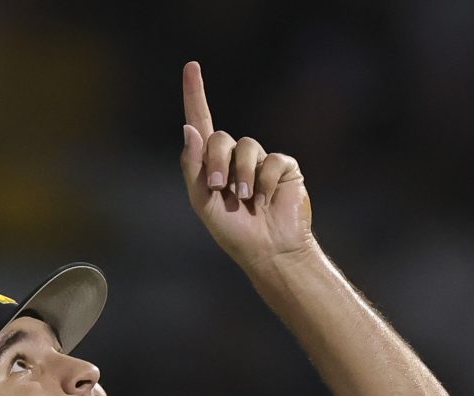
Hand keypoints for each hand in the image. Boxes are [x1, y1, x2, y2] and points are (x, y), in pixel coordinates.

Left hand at [179, 60, 312, 271]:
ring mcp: (261, 161)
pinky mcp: (284, 167)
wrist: (269, 251)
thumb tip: (189, 128)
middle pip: (221, 137)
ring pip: (247, 146)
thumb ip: (193, 167)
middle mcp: (235, 158)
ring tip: (246, 199)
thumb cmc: (234, 232)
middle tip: (218, 188)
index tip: (191, 67)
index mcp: (211, 164)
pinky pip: (273, 160)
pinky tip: (267, 200)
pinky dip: (266, 181)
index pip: (201, 123)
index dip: (195, 95)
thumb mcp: (203, 202)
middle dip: (216, 161)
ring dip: (242, 175)